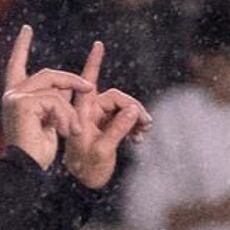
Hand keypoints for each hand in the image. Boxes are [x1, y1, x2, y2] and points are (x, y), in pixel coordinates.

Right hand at [0, 24, 95, 168]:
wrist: (26, 169)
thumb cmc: (37, 152)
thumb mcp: (49, 120)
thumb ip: (54, 101)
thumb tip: (69, 87)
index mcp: (15, 96)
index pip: (16, 65)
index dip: (21, 46)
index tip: (26, 29)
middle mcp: (11, 94)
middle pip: (48, 74)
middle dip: (71, 80)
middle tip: (89, 87)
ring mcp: (15, 97)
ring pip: (54, 87)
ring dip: (70, 109)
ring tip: (74, 129)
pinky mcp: (22, 103)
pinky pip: (55, 100)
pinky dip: (65, 116)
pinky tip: (65, 131)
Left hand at [61, 40, 150, 189]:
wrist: (82, 184)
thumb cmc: (85, 169)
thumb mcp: (102, 150)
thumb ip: (117, 129)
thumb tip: (133, 109)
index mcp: (83, 113)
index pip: (88, 83)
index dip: (93, 63)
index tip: (98, 45)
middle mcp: (91, 112)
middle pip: (117, 98)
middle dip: (133, 108)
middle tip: (147, 123)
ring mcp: (99, 120)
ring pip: (124, 109)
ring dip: (136, 118)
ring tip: (144, 132)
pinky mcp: (107, 128)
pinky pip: (125, 119)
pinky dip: (134, 126)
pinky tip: (140, 138)